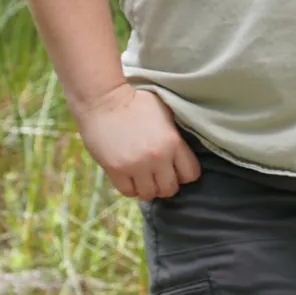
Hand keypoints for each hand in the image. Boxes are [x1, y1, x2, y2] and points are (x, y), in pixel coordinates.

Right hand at [72, 84, 200, 198]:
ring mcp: (136, 165)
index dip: (185, 174)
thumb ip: (175, 135)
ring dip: (148, 188)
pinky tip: (130, 178)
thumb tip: (183, 152)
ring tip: (144, 178)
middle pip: (170, 189)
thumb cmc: (136, 102)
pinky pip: (128, 192)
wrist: (104, 100)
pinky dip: (131, 188)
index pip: (191, 174)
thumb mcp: (165, 113)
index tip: (177, 170)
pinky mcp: (116, 170)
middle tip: (159, 176)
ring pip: (149, 194)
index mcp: (173, 142)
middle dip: (166, 184)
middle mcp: (158, 157)